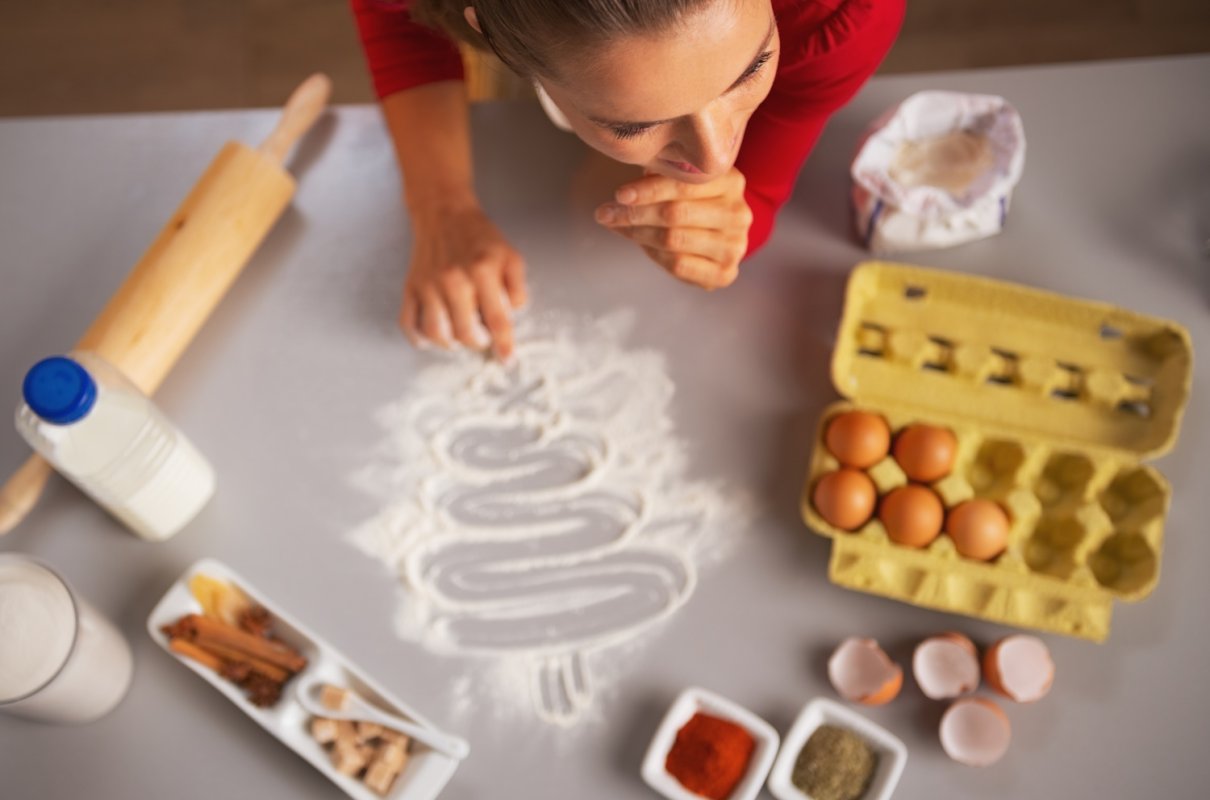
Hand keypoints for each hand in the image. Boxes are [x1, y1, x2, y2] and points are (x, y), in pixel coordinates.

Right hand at [401, 201, 526, 359]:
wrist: (444, 213)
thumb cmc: (481, 237)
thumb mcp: (511, 256)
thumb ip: (518, 288)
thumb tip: (512, 317)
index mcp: (483, 271)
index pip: (497, 319)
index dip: (504, 344)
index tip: (507, 361)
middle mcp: (453, 279)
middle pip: (466, 333)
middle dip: (479, 341)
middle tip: (482, 335)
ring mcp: (429, 284)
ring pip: (437, 333)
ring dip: (451, 343)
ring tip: (460, 335)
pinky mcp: (411, 287)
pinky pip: (409, 324)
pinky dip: (419, 338)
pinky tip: (432, 336)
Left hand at [594, 168, 751, 289]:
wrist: (720, 237)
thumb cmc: (694, 202)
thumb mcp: (683, 181)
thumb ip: (660, 177)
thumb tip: (623, 191)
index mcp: (731, 182)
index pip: (685, 184)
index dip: (649, 189)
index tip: (619, 194)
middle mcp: (738, 214)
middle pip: (676, 214)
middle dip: (635, 213)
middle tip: (605, 213)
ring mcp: (734, 246)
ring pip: (674, 240)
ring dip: (637, 234)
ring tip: (616, 226)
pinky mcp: (725, 273)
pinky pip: (679, 265)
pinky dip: (654, 254)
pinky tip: (641, 244)